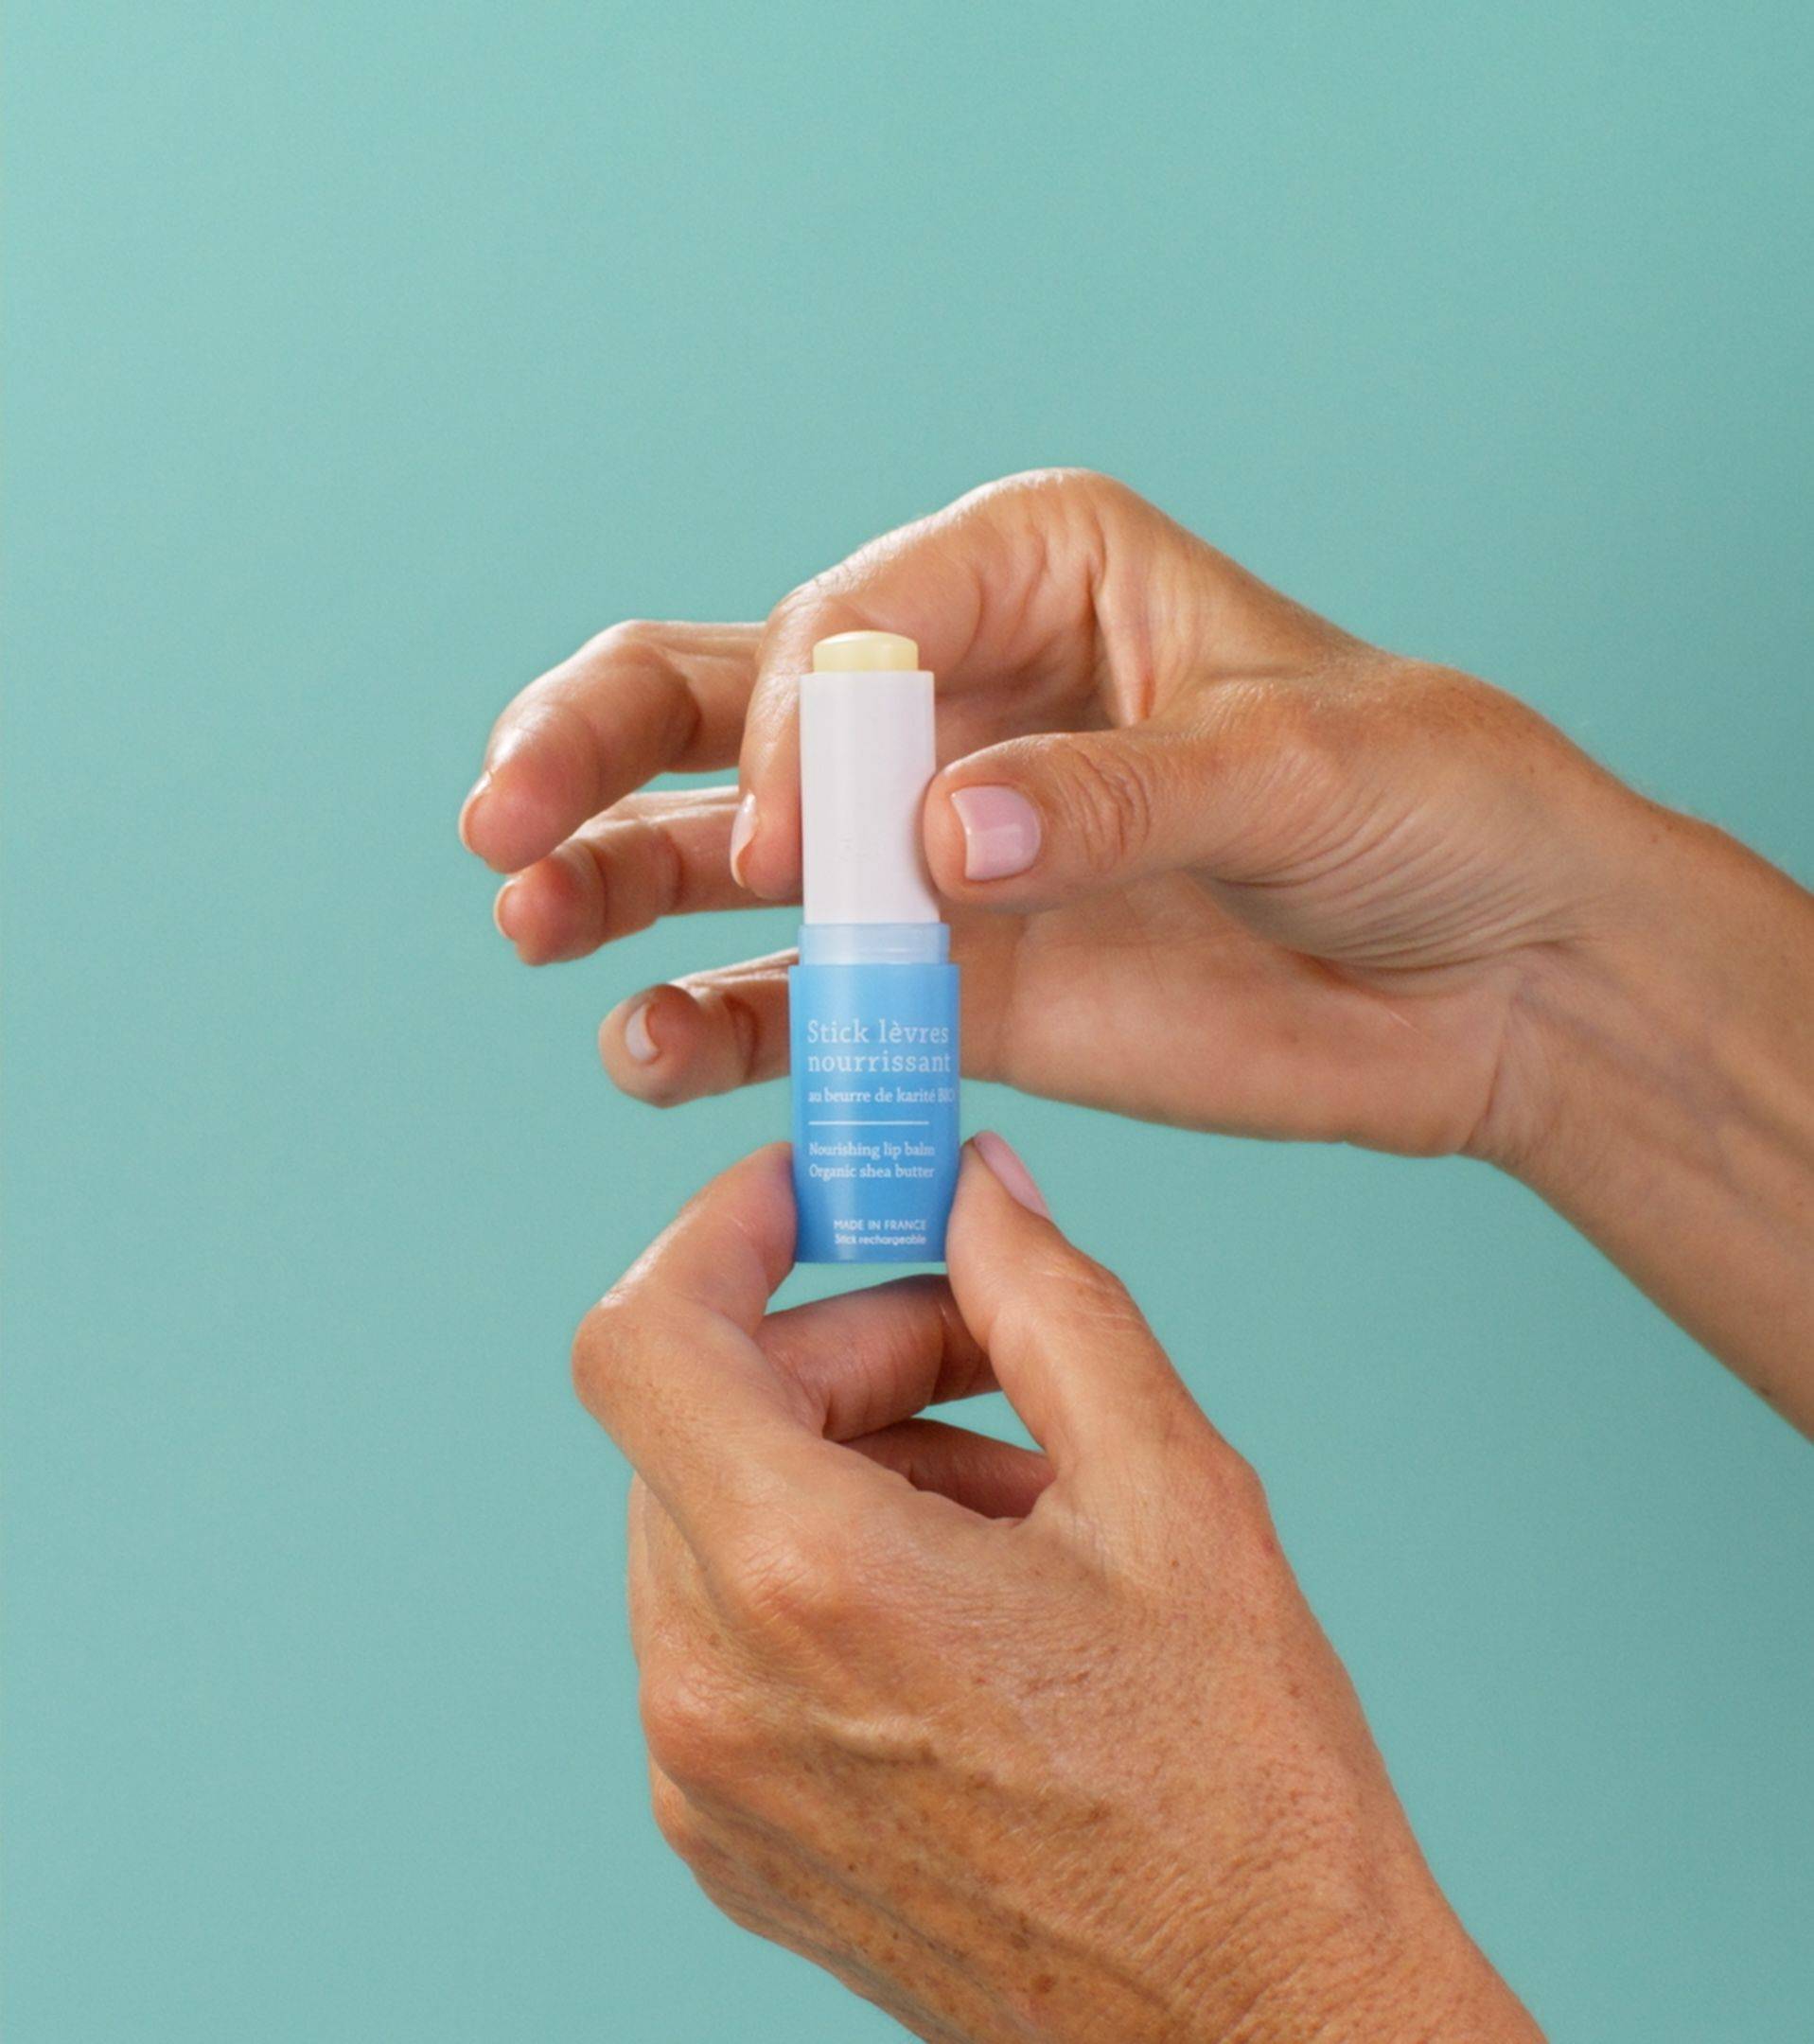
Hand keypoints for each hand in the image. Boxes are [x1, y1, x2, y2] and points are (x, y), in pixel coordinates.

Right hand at [461, 469, 1627, 1162]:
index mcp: (1030, 573)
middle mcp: (950, 698)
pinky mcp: (947, 979)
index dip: (792, 725)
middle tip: (507, 824)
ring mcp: (932, 847)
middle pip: (721, 699)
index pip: (847, 620)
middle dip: (597, 749)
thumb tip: (936, 838)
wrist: (1498, 973)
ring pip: (720, 849)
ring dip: (613, 882)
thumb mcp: (1293, 766)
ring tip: (536, 928)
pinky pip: (797, 997)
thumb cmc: (1433, 805)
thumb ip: (1108, 799)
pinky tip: (648, 1053)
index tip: (797, 839)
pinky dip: (716, 1024)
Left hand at [574, 1137, 1542, 2041]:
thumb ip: (1048, 1300)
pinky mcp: (727, 1841)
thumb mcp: (1174, 1490)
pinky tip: (971, 1604)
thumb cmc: (1240, 1786)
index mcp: (809, 1583)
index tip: (809, 1196)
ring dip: (845, 1459)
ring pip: (711, 1520)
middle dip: (840, 1352)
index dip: (716, 1232)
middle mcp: (714, 1688)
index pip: (642, 1340)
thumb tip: (975, 1186)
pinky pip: (724, 1631)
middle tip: (989, 1358)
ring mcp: (706, 1782)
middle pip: (700, 1421)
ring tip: (1014, 1505)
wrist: (1257, 2034)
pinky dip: (820, 1568)